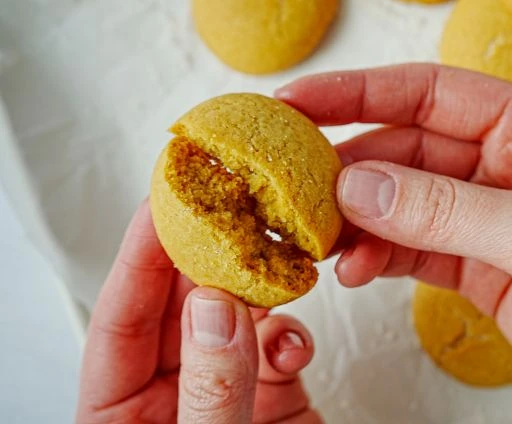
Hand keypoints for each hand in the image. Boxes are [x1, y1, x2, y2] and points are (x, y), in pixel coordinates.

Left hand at [76, 202, 321, 423]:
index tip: (161, 207)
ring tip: (273, 264)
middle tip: (229, 214)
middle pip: (180, 308)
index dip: (138, 259)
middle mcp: (172, 395)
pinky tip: (293, 343)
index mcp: (124, 415)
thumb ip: (210, 389)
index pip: (120, 324)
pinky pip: (279, 347)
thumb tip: (215, 311)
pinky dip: (292, 338)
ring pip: (235, 319)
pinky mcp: (272, 396)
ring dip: (259, 292)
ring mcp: (224, 392)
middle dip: (208, 261)